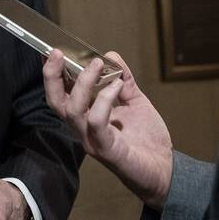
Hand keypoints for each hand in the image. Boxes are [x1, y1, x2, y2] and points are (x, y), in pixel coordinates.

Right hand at [43, 49, 172, 209]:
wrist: (165, 169)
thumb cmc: (147, 138)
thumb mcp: (135, 101)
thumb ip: (123, 79)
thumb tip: (111, 54)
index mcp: (85, 116)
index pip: (61, 93)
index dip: (52, 73)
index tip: (53, 51)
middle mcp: (83, 128)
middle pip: (56, 102)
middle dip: (52, 76)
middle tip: (58, 53)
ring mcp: (91, 139)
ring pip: (73, 110)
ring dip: (83, 83)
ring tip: (98, 64)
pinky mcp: (105, 149)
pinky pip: (96, 121)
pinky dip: (104, 99)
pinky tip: (117, 86)